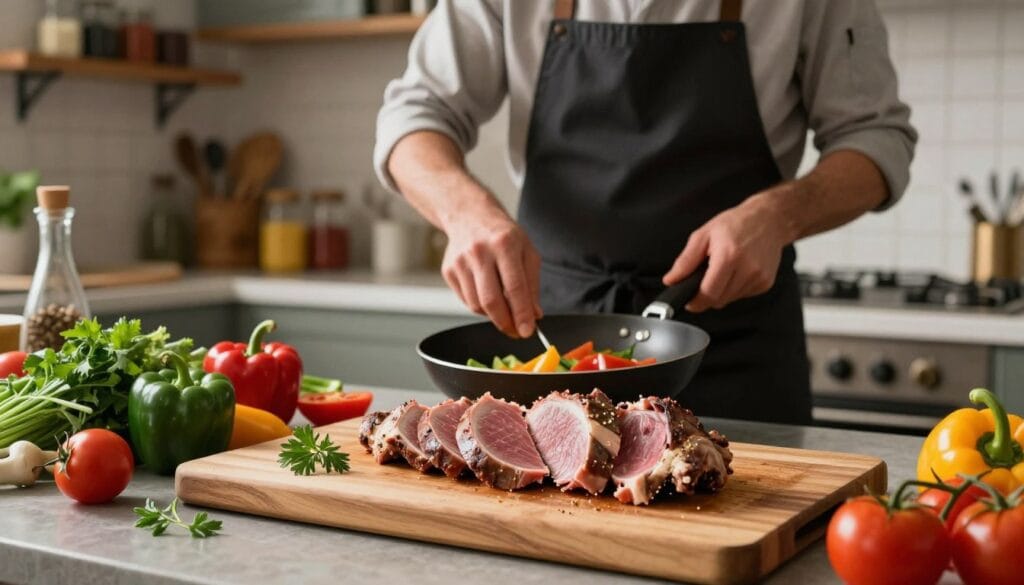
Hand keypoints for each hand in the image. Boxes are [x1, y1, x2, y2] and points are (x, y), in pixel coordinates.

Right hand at [442, 206, 542, 337]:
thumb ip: (532, 285)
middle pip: (491, 301)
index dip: (521, 313)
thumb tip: (534, 315)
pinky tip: (488, 295)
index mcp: (504, 244)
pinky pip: (466, 301)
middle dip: (506, 323)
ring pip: (477, 305)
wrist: (471, 216)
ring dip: (493, 316)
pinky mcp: (448, 270)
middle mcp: (479, 252)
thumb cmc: (503, 235)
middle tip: (516, 331)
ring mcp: (460, 262)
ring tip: (504, 310)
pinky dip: (480, 306)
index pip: (515, 287)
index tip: (527, 330)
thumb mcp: (527, 252)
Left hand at [662, 192, 794, 312]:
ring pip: (730, 300)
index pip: (709, 293)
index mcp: (729, 256)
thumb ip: (685, 261)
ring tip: (723, 271)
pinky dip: (734, 289)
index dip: (695, 302)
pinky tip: (736, 272)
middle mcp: (747, 269)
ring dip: (721, 292)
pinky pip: (742, 296)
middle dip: (707, 296)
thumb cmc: (736, 223)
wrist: (769, 219)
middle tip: (704, 280)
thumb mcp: (704, 235)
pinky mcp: (766, 283)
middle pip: (719, 301)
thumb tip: (671, 280)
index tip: (689, 301)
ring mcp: (759, 278)